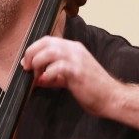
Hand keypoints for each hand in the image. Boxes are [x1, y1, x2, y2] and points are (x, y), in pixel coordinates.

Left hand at [22, 36, 138, 138]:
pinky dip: (47, 75)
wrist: (111, 98)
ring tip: (36, 75)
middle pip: (46, 42)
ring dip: (38, 63)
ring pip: (49, 51)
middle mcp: (75, 50)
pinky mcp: (77, 71)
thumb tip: (37, 78)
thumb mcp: (70, 79)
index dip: (34, 49)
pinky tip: (46, 82)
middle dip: (32, 53)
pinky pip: (56, 67)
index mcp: (74, 48)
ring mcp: (77, 59)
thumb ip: (54, 76)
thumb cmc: (93, 89)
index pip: (49, 40)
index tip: (27, 62)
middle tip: (27, 67)